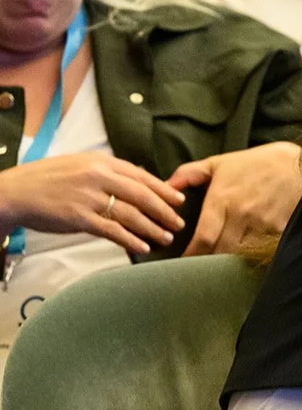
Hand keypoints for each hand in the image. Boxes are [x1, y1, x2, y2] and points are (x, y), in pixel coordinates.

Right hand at [0, 152, 184, 256]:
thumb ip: (107, 172)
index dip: (163, 190)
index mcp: (101, 162)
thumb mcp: (80, 165)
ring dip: (152, 228)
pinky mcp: (79, 218)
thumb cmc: (47, 179)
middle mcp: (98, 177)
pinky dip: (130, 240)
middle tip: (179, 223)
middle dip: (164, 211)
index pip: (141, 176)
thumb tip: (137, 181)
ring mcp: (89, 198)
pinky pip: (112, 230)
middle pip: (142, 195)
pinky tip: (142, 247)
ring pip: (131, 215)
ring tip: (165, 238)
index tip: (179, 200)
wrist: (16, 192)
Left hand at [168, 142, 301, 256]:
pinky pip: (261, 251)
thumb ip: (189, 173)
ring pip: (239, 255)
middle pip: (219, 251)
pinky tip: (247, 258)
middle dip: (208, 262)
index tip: (184, 262)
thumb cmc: (258, 163)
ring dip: (229, 262)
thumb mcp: (221, 162)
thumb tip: (166, 186)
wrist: (301, 163)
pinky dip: (252, 257)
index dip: (191, 255)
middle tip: (200, 269)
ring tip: (221, 267)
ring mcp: (263, 223)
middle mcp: (241, 214)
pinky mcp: (281, 229)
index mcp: (222, 199)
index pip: (202, 239)